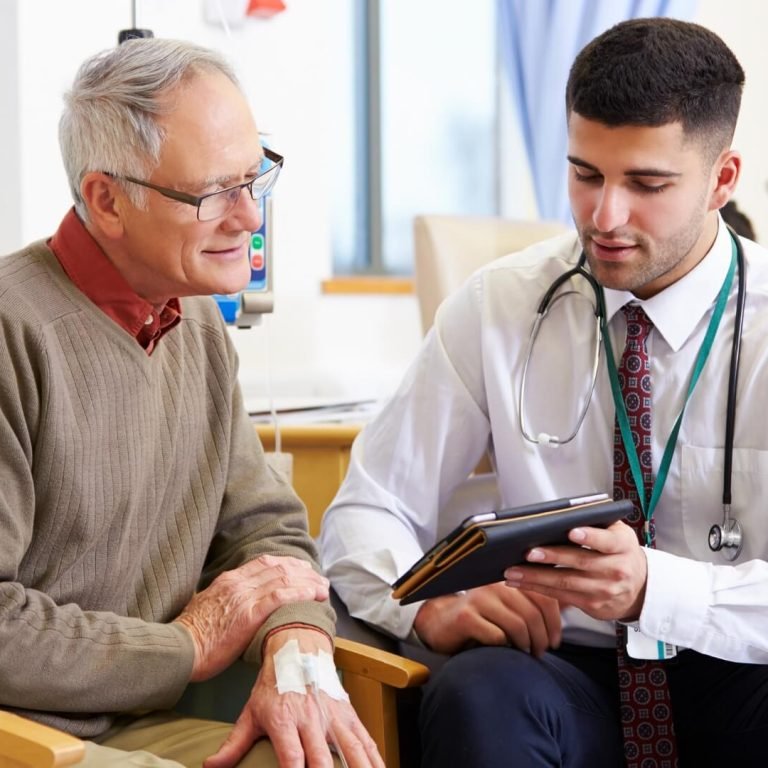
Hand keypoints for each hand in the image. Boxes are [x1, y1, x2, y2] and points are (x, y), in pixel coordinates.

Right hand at [174, 554, 329, 681]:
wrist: (178, 649)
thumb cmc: (190, 636)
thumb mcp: (206, 607)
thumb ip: (224, 600)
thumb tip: (234, 604)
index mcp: (229, 580)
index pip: (264, 563)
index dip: (287, 564)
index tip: (302, 569)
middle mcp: (238, 582)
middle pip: (279, 568)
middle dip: (303, 572)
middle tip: (319, 578)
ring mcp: (244, 596)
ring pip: (284, 579)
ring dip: (308, 582)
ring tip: (324, 588)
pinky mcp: (249, 614)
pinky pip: (281, 597)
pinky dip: (301, 593)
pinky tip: (314, 595)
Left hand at [204, 628, 383, 767]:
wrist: (299, 646)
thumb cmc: (274, 684)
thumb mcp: (251, 711)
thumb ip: (233, 744)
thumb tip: (210, 767)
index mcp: (285, 720)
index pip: (292, 758)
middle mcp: (312, 719)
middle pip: (323, 759)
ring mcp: (333, 716)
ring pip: (352, 749)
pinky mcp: (349, 713)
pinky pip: (365, 739)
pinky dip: (375, 758)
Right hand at [412, 582, 561, 656]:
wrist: (440, 622)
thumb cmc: (481, 616)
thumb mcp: (507, 606)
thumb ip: (533, 603)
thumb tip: (571, 602)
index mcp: (508, 578)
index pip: (543, 596)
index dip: (555, 622)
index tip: (556, 641)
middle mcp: (494, 584)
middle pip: (532, 613)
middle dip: (542, 638)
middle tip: (541, 652)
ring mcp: (479, 599)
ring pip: (517, 625)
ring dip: (527, 645)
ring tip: (527, 654)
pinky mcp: (467, 617)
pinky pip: (498, 636)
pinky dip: (506, 647)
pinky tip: (505, 651)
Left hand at [504, 520, 647, 621]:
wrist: (640, 588)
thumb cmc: (620, 553)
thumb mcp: (619, 533)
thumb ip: (597, 523)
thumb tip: (562, 515)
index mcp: (622, 545)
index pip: (606, 540)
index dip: (589, 536)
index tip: (571, 531)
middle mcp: (616, 569)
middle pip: (580, 562)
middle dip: (551, 557)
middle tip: (528, 552)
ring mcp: (604, 589)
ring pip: (566, 582)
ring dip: (536, 577)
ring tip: (513, 570)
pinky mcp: (592, 605)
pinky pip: (561, 596)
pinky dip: (538, 589)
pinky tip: (520, 582)